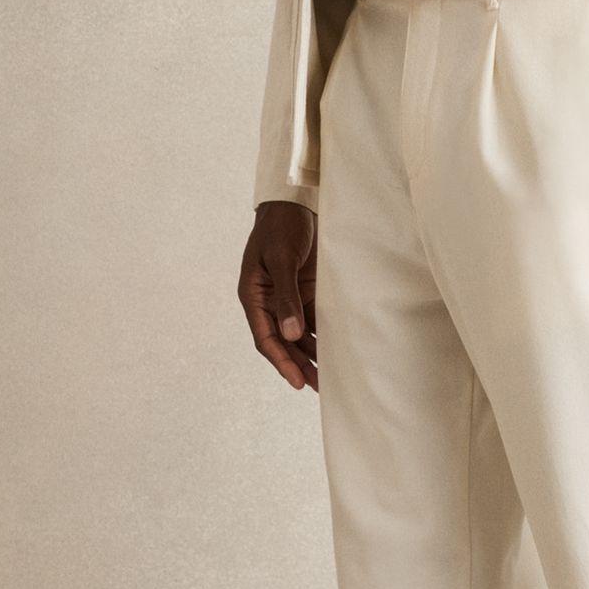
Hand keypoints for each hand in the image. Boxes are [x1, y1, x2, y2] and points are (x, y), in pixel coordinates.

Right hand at [240, 201, 318, 389]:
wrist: (295, 201)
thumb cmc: (281, 226)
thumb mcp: (282, 259)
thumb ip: (286, 296)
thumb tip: (290, 334)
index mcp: (253, 295)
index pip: (266, 337)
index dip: (282, 361)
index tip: (298, 381)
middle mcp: (268, 301)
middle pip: (283, 341)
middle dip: (299, 365)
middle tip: (318, 387)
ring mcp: (287, 297)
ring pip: (298, 334)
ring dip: (311, 354)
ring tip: (329, 377)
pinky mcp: (305, 290)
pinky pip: (312, 319)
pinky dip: (322, 334)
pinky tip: (335, 349)